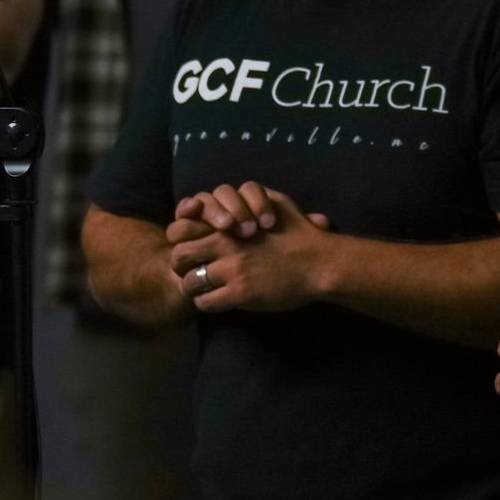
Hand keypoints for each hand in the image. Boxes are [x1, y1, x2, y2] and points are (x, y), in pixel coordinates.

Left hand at [168, 184, 331, 313]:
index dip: (185, 239)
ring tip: (209, 288)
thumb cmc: (302, 234)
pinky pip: (205, 302)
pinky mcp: (239, 294)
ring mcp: (231, 269)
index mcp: (231, 222)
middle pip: (180, 255)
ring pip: (189, 282)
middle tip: (197, 271)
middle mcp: (226, 243)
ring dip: (196, 287)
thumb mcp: (278, 203)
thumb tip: (239, 196)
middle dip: (184, 265)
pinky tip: (222, 300)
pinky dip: (209, 303)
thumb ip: (254, 197)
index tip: (196, 248)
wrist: (320, 263)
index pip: (184, 227)